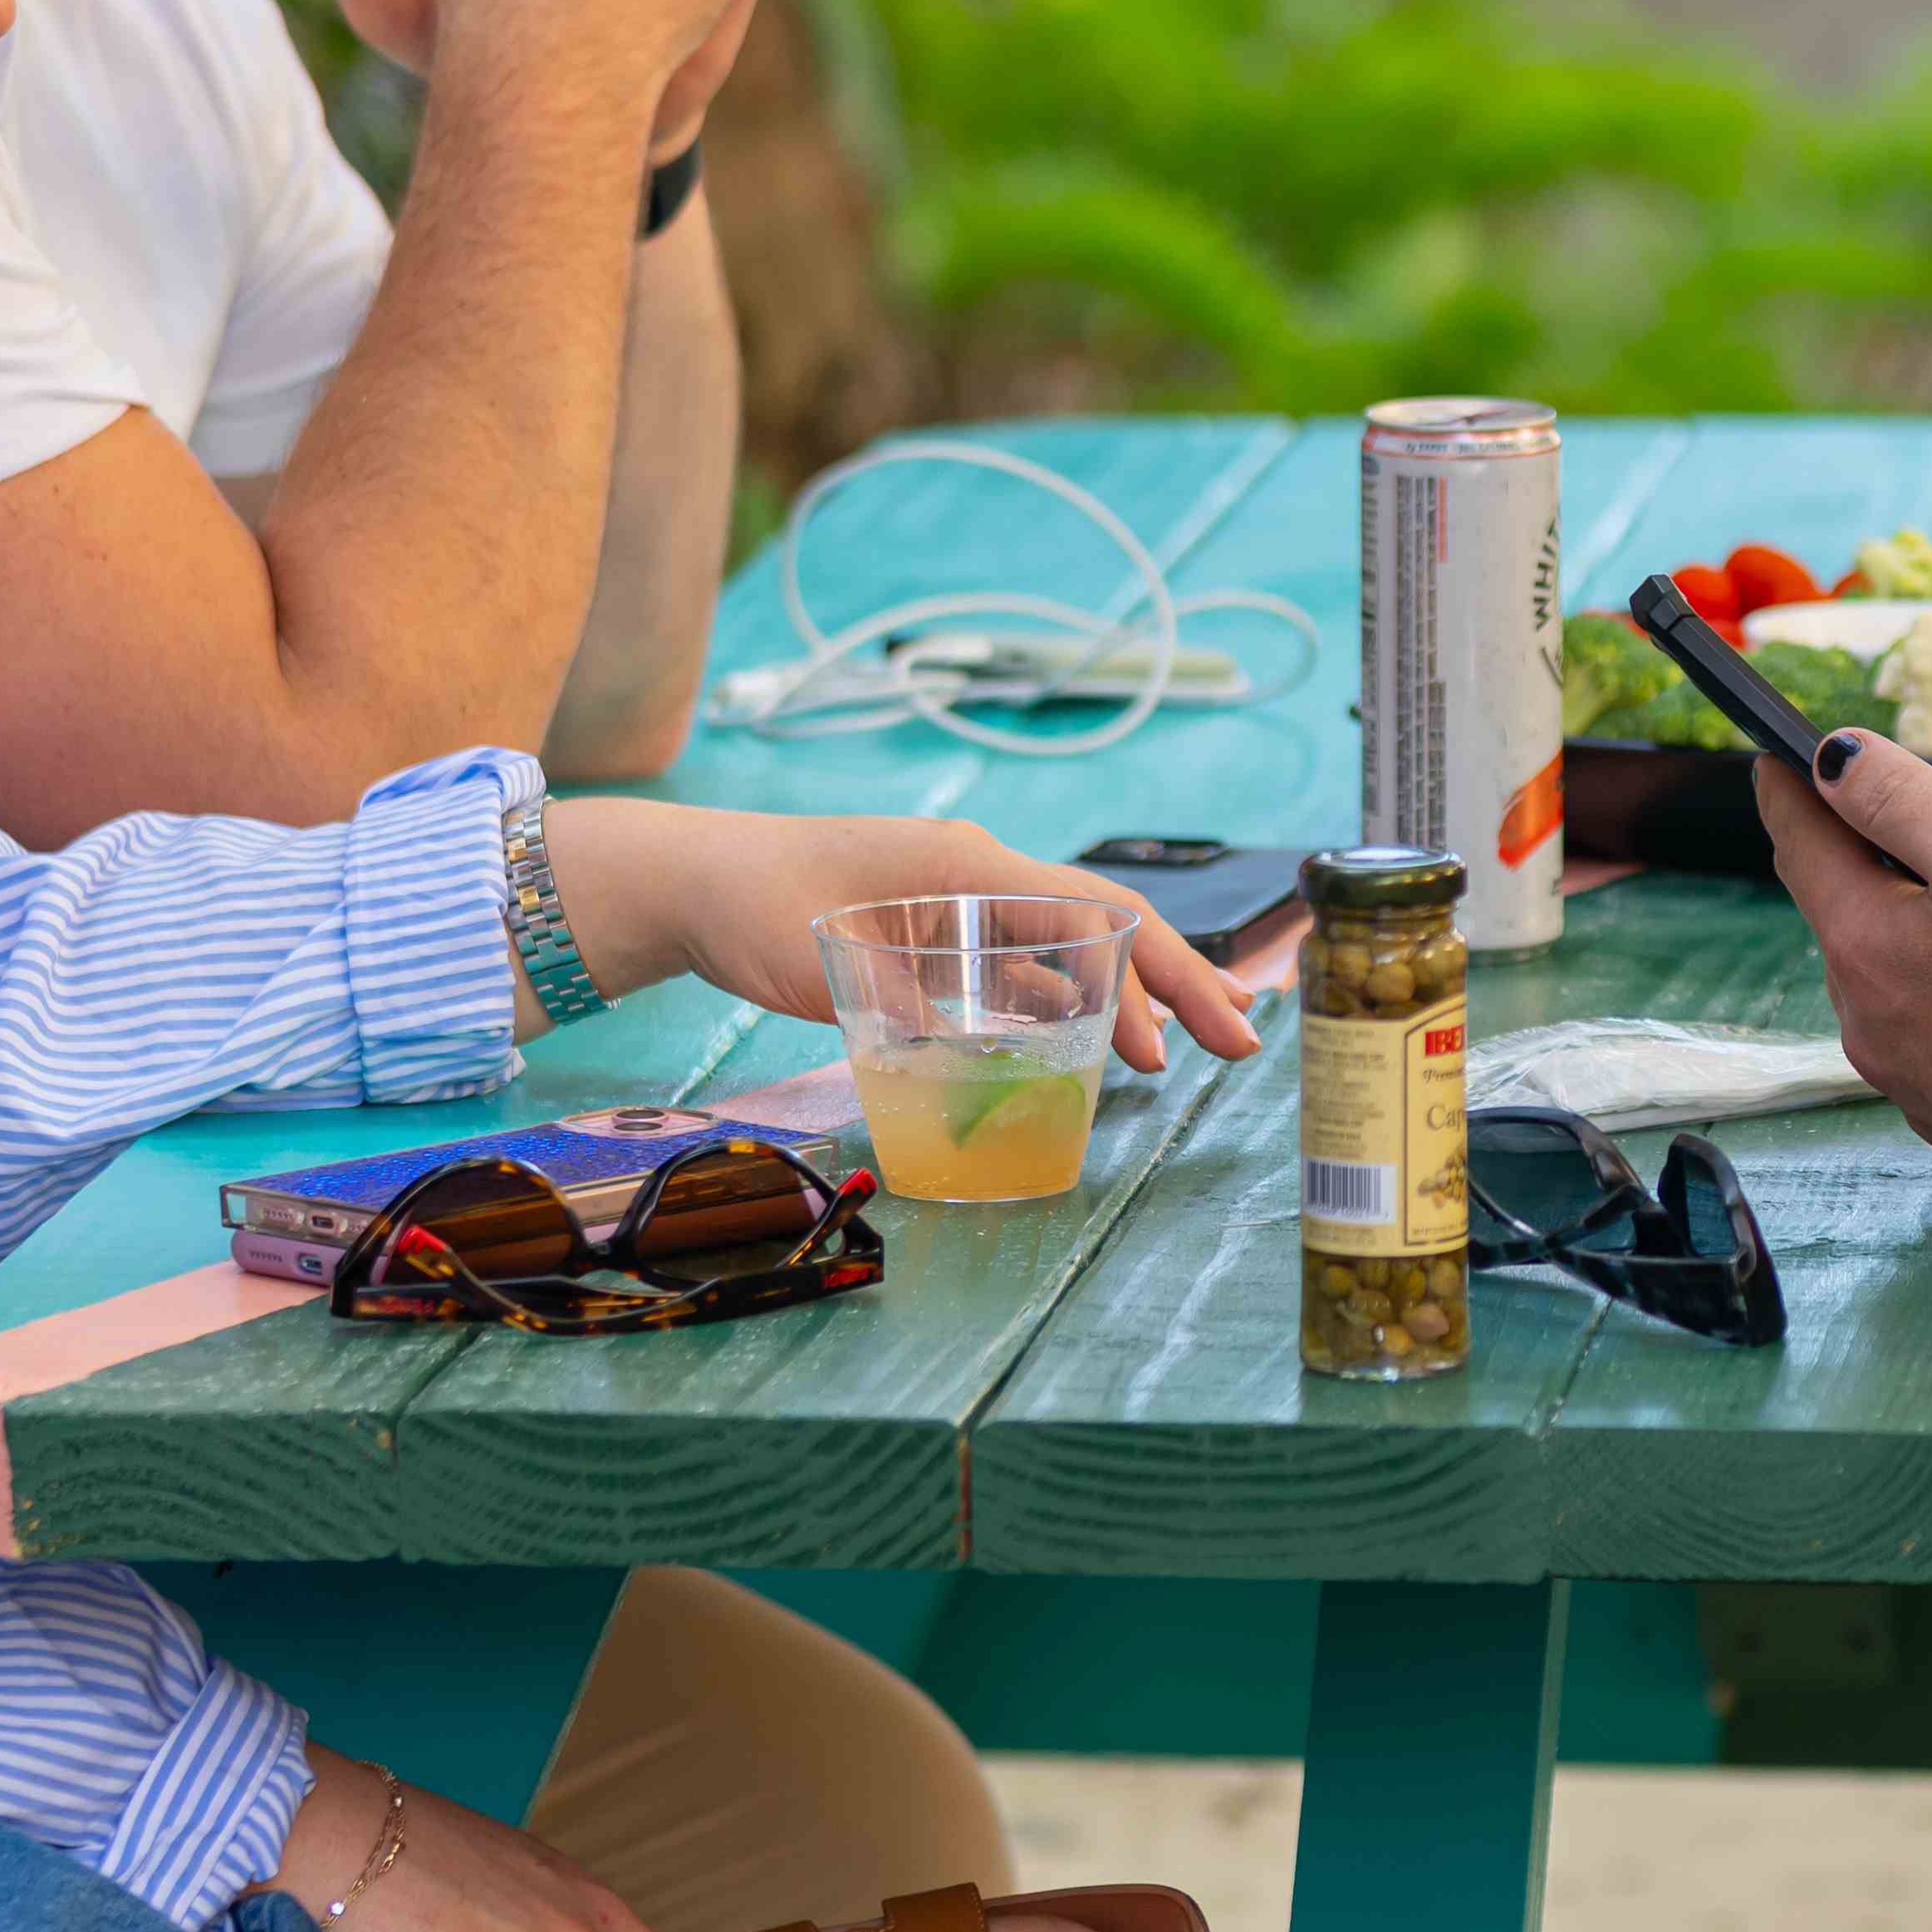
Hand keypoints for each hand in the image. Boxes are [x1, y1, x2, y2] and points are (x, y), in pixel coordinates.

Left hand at [545, 801, 1264, 1069]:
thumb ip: (901, 1011)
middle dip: (1174, 986)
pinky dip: (1063, 1005)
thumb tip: (963, 1066)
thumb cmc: (752, 904)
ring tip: (1176, 1053)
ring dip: (1123, 999)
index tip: (1219, 1030)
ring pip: (1067, 951)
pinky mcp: (934, 935)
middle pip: (1102, 929)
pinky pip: (1019, 968)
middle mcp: (980, 877)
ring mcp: (960, 905)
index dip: (1168, 973)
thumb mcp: (824, 961)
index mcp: (971, 865)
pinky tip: (1087, 1045)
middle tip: (1237, 1047)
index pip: (1098, 914)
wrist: (693, 879)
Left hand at [1748, 732, 1931, 1220]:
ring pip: (1887, 984)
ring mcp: (1908, 1079)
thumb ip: (1899, 797)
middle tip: (1894, 827)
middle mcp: (1865, 1019)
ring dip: (1909, 940)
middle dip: (1859, 865)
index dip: (1789, 791)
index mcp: (1861, 941)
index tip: (1776, 759)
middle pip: (1841, 916)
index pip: (1800, 844)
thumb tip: (1833, 758)